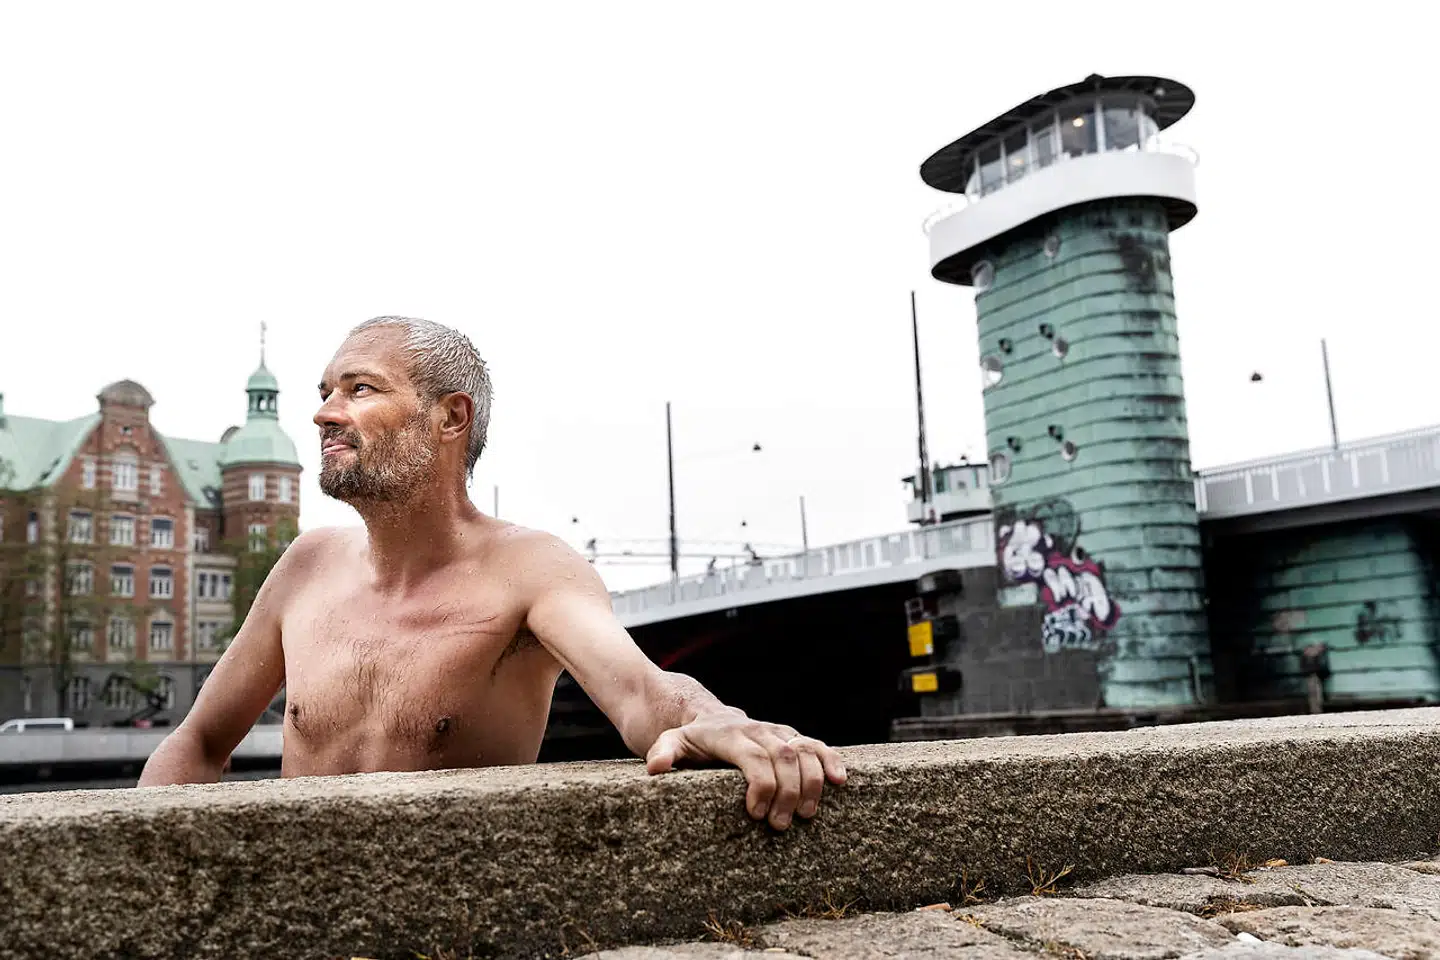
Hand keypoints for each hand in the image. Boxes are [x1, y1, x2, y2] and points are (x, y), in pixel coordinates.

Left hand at [645, 714, 847, 829]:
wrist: (709, 717)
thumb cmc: (691, 740)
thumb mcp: (670, 743)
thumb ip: (662, 753)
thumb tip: (656, 768)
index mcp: (731, 735)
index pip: (755, 758)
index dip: (762, 786)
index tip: (756, 814)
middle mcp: (759, 730)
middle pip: (786, 758)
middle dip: (788, 793)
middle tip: (779, 825)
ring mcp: (778, 732)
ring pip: (806, 752)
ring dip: (811, 784)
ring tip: (805, 815)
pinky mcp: (793, 737)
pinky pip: (818, 746)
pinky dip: (831, 761)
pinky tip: (840, 781)